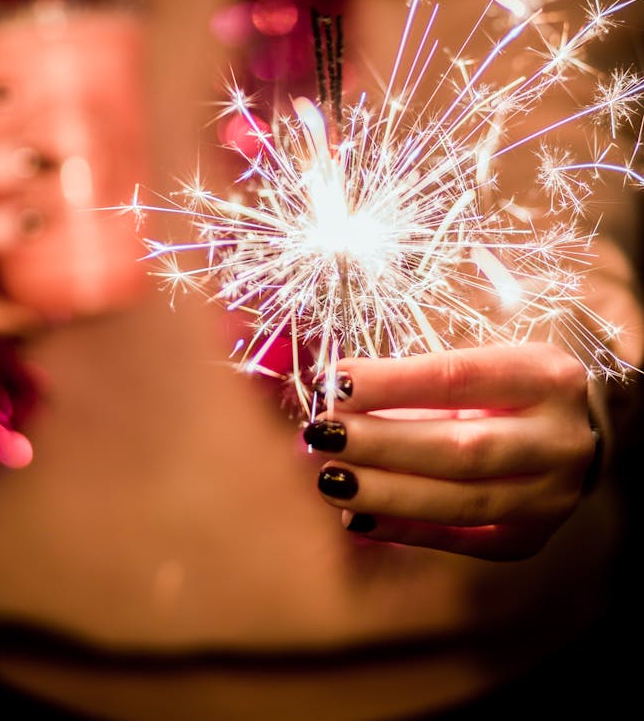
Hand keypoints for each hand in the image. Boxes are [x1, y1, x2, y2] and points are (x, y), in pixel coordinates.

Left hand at [303, 343, 598, 560]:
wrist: (579, 433)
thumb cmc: (510, 386)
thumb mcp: (483, 364)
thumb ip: (421, 383)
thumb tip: (341, 398)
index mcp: (545, 377)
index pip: (458, 379)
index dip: (393, 383)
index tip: (337, 381)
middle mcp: (558, 439)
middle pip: (461, 447)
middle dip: (383, 443)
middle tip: (324, 434)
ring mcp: (551, 496)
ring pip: (461, 501)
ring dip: (387, 493)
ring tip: (331, 478)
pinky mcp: (532, 537)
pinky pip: (463, 539)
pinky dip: (407, 529)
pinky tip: (359, 516)